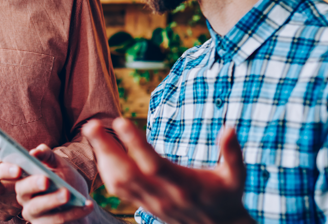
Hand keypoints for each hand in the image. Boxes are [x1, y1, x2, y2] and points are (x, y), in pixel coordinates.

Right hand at [0, 144, 94, 223]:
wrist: (81, 203)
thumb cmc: (66, 180)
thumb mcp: (60, 165)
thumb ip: (48, 156)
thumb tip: (35, 151)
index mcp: (23, 177)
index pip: (4, 172)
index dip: (7, 170)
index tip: (18, 167)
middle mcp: (23, 196)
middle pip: (22, 190)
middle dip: (33, 184)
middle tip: (46, 180)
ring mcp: (32, 213)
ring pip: (38, 207)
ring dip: (53, 200)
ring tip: (68, 193)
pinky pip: (56, 220)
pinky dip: (74, 212)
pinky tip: (87, 204)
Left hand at [83, 118, 253, 223]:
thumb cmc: (228, 197)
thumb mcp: (236, 176)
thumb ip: (232, 153)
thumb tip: (230, 128)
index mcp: (183, 185)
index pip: (154, 164)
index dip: (135, 144)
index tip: (120, 121)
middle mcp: (163, 195)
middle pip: (126, 173)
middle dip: (106, 149)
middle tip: (91, 124)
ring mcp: (151, 203)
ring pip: (118, 183)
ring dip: (102, 158)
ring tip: (92, 132)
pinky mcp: (145, 206)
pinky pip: (119, 190)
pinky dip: (106, 170)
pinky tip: (101, 152)